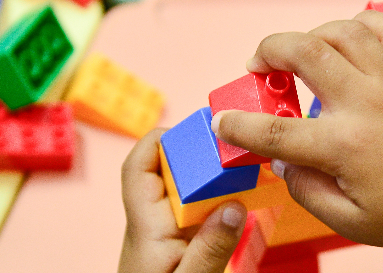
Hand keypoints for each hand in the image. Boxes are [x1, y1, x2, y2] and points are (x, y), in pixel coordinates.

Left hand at [120, 129, 246, 272]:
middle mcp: (151, 223)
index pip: (138, 166)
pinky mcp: (180, 242)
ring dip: (212, 179)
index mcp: (145, 226)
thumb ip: (210, 250)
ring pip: (185, 189)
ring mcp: (165, 232)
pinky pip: (198, 209)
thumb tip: (236, 208)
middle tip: (235, 153)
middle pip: (168, 171)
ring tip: (244, 173)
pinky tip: (241, 201)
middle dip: (199, 156)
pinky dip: (218, 200)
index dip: (162, 140)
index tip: (199, 132)